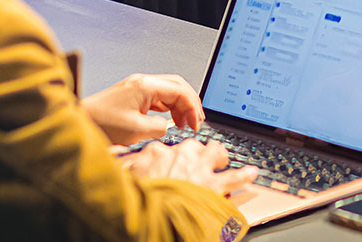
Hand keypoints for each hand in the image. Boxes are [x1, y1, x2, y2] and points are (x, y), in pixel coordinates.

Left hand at [82, 73, 204, 144]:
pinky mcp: (134, 96)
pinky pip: (159, 98)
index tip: (196, 123)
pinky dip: (169, 108)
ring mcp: (138, 88)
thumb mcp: (136, 130)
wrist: (78, 121)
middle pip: (177, 86)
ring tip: (185, 124)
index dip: (192, 107)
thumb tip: (169, 126)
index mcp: (145, 86)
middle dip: (190, 103)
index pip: (180, 91)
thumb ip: (160, 127)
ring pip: (169, 91)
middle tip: (196, 122)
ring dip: (180, 106)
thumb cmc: (100, 124)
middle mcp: (142, 82)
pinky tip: (171, 121)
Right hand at [120, 139, 257, 194]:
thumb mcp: (122, 180)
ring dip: (219, 157)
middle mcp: (180, 154)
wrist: (150, 215)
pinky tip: (252, 172)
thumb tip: (110, 157)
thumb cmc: (136, 200)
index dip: (168, 156)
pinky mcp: (215, 184)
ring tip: (222, 160)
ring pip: (215, 153)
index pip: (164, 148)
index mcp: (156, 153)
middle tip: (193, 162)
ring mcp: (199, 167)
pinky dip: (245, 174)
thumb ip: (120, 167)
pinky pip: (234, 176)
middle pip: (191, 146)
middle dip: (195, 152)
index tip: (168, 160)